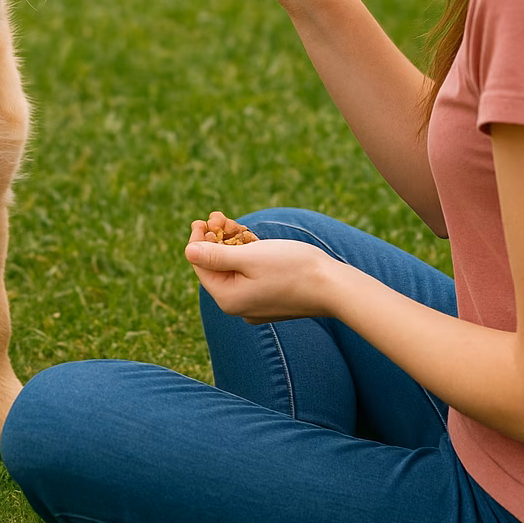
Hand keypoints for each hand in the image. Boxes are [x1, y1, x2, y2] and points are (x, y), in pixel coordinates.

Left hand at [186, 216, 343, 323]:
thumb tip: (188, 252)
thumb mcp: (249, 257)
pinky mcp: (271, 298)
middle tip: (220, 216)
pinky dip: (249, 255)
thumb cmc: (293, 268)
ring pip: (235, 268)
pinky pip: (251, 274)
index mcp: (228, 299)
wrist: (335, 288)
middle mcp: (239, 306)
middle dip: (217, 239)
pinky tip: (251, 239)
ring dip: (233, 244)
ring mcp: (255, 304)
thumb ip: (216, 255)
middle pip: (218, 267)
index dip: (198, 241)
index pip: (201, 267)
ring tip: (236, 224)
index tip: (200, 220)